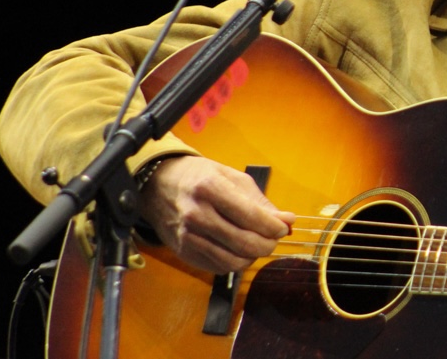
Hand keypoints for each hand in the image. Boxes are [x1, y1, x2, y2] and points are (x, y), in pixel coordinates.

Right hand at [137, 155, 294, 272]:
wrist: (159, 185)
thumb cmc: (200, 178)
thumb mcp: (232, 177)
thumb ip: (260, 202)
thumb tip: (287, 221)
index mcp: (210, 188)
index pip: (251, 216)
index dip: (274, 226)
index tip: (283, 227)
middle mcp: (196, 214)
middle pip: (244, 243)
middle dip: (268, 244)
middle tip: (274, 238)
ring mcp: (188, 236)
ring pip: (233, 261)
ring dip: (254, 256)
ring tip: (259, 244)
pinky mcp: (184, 252)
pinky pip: (218, 267)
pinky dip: (236, 263)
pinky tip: (239, 250)